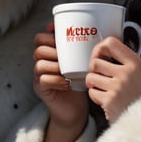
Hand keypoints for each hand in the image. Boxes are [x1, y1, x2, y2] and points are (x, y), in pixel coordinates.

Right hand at [33, 26, 89, 141]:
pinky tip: (66, 83)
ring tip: (67, 70)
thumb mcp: (82, 64)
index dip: (47, 34)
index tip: (57, 32)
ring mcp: (39, 76)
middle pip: (38, 50)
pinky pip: (43, 80)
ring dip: (55, 65)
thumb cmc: (80, 83)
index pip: (40, 39)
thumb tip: (102, 35)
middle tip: (66, 56)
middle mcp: (42, 63)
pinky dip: (56, 80)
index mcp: (50, 54)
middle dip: (52, 50)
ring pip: (39, 64)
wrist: (75, 109)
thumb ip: (84, 51)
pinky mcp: (41, 89)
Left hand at [85, 36, 140, 122]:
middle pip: (95, 61)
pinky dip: (96, 96)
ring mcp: (117, 87)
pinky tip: (106, 98)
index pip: (110, 43)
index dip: (100, 48)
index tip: (99, 55)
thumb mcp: (140, 72)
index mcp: (135, 62)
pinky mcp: (110, 101)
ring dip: (94, 83)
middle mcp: (126, 73)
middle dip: (94, 69)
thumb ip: (125, 60)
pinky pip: (92, 92)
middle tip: (100, 75)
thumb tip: (105, 49)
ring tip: (104, 88)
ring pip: (90, 77)